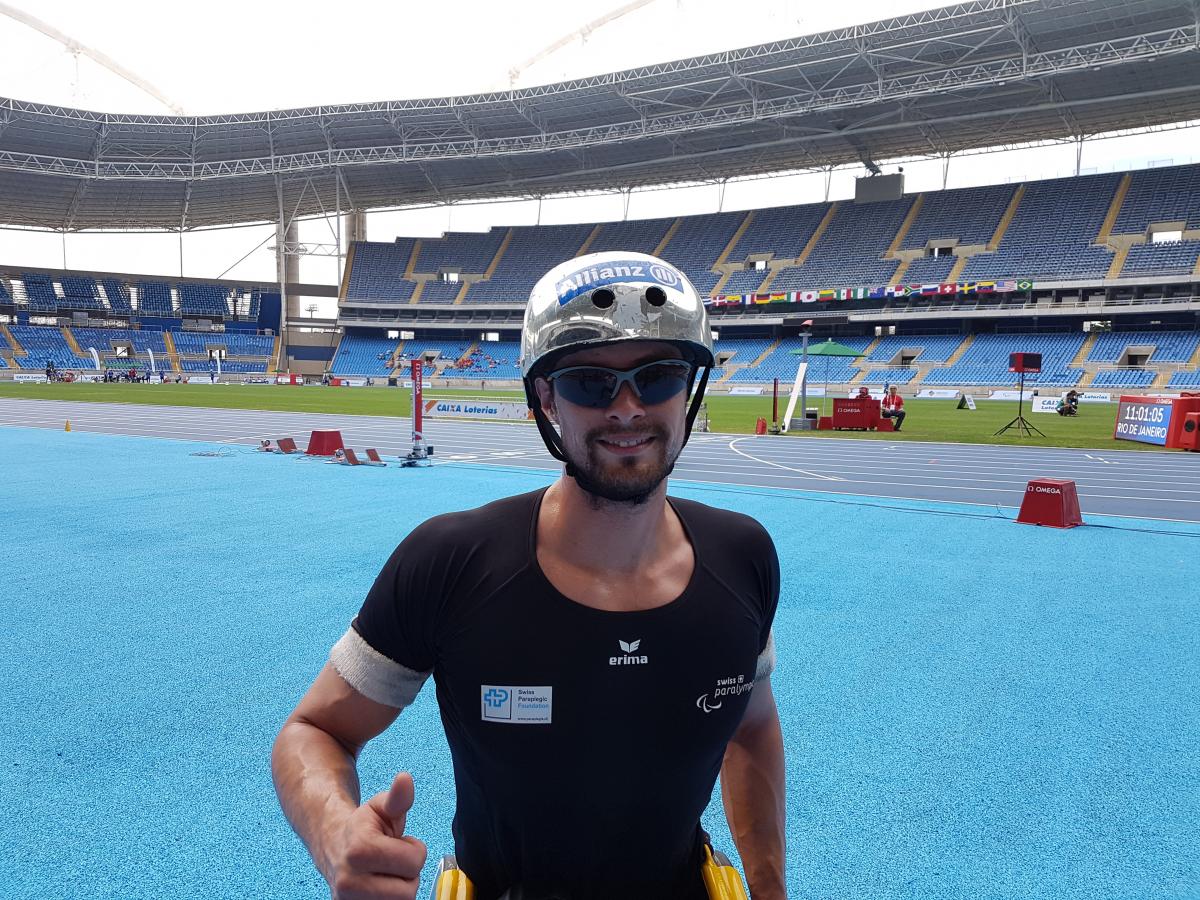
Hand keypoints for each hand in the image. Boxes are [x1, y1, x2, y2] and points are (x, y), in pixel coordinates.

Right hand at [324, 772, 427, 899]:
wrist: (333, 844)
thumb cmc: (363, 826)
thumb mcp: (381, 806)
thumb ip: (398, 797)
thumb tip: (405, 778)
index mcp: (359, 850)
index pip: (414, 862)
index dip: (414, 850)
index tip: (399, 842)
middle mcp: (348, 881)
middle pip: (408, 891)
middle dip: (407, 874)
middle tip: (392, 861)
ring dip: (398, 889)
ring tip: (385, 874)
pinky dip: (388, 899)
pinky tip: (378, 886)